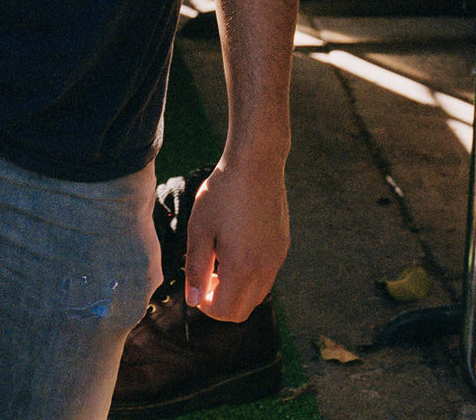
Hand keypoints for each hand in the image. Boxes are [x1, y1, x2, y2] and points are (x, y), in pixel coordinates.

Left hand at [183, 157, 290, 320]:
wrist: (256, 163)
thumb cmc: (223, 193)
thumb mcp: (199, 229)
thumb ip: (195, 269)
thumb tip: (193, 301)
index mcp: (242, 267)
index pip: (225, 311)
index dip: (206, 306)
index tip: (196, 285)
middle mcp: (265, 269)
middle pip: (243, 310)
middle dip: (221, 302)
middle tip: (207, 276)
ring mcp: (277, 258)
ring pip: (257, 295)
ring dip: (236, 290)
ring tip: (220, 260)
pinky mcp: (282, 246)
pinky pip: (266, 275)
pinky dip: (250, 275)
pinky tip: (237, 246)